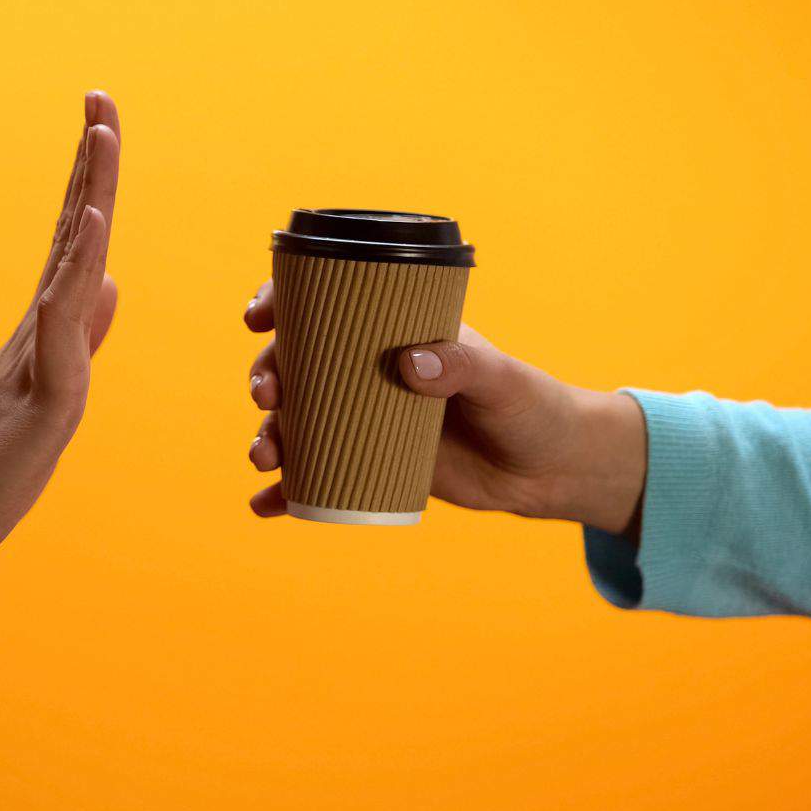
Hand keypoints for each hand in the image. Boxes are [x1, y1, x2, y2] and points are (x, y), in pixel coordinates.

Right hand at [0, 91, 120, 551]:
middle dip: (91, 160)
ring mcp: (41, 350)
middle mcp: (43, 322)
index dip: (91, 178)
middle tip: (100, 95)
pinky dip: (76, 265)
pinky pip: (61, 316)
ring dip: (88, 191)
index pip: (77, 235)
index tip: (101, 122)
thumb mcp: (58, 384)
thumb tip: (111, 282)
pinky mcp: (44, 386)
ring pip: (71, 256)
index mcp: (50, 321)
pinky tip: (90, 223)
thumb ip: (81, 331)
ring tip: (101, 132)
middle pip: (73, 226)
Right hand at [243, 281, 647, 534]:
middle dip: (266, 377)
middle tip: (267, 398)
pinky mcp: (372, 468)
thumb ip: (461, 366)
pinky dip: (287, 494)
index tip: (258, 317)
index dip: (281, 304)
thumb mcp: (501, 379)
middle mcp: (369, 373)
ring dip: (268, 437)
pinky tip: (265, 506)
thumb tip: (408, 364)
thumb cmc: (531, 408)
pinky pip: (318, 479)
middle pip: (296, 366)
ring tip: (265, 459)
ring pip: (298, 423)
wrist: (551, 470)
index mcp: (394, 332)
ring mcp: (366, 421)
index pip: (326, 306)